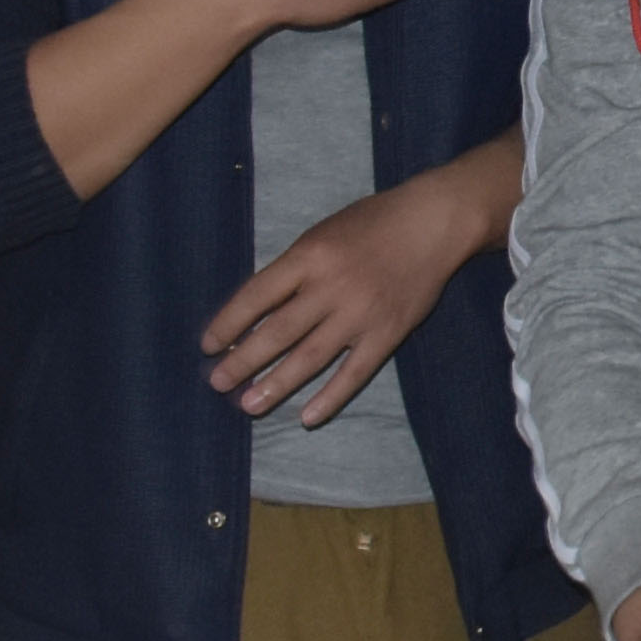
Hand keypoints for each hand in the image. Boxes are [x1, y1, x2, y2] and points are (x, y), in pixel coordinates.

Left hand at [202, 155, 503, 431]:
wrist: (433, 223)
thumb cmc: (371, 224)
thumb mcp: (323, 233)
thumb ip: (294, 269)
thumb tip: (257, 312)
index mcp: (310, 256)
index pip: (257, 295)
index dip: (228, 322)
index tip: (208, 345)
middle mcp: (331, 286)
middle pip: (278, 332)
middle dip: (243, 360)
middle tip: (218, 383)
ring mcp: (360, 313)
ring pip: (310, 357)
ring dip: (276, 384)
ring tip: (248, 405)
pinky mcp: (387, 332)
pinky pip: (354, 372)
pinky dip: (330, 397)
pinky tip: (307, 417)